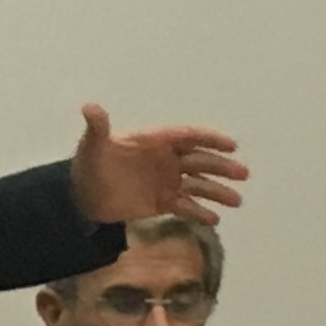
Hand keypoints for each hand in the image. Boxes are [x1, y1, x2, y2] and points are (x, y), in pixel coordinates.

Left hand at [69, 105, 245, 223]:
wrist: (82, 197)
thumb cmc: (89, 165)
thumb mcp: (92, 146)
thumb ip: (97, 128)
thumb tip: (89, 107)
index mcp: (155, 141)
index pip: (188, 136)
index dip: (210, 139)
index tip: (231, 145)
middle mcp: (166, 159)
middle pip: (199, 160)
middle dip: (221, 166)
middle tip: (243, 173)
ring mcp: (166, 181)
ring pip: (198, 185)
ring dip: (217, 191)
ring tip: (237, 201)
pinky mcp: (163, 202)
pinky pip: (186, 206)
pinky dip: (199, 212)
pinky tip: (214, 219)